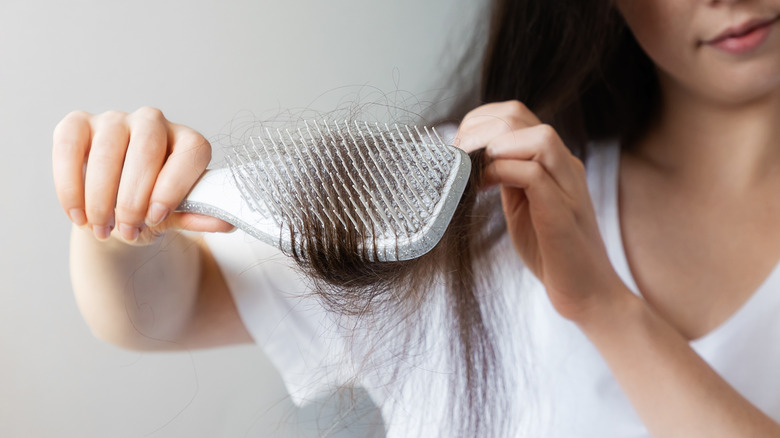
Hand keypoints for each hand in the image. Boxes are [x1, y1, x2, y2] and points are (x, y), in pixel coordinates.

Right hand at [52, 107, 233, 245]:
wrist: (118, 209)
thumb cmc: (153, 207)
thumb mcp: (177, 215)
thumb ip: (198, 215)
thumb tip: (227, 221)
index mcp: (188, 141)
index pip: (192, 152)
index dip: (174, 186)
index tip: (157, 217)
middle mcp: (154, 122)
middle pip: (147, 148)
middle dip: (134, 196)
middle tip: (126, 228)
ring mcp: (115, 119)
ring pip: (108, 149)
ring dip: (101, 196)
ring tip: (102, 228)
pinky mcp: (78, 124)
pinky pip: (70, 146)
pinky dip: (71, 185)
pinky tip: (77, 215)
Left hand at [455, 101, 625, 321]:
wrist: (588, 293)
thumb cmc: (551, 252)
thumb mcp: (520, 206)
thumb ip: (506, 178)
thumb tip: (471, 159)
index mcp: (553, 161)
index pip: (514, 115)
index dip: (478, 122)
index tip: (457, 149)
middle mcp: (565, 166)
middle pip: (520, 117)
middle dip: (477, 130)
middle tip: (456, 158)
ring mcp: (569, 187)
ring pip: (538, 136)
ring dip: (493, 146)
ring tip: (472, 170)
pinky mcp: (564, 213)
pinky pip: (534, 174)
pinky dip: (503, 172)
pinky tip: (484, 188)